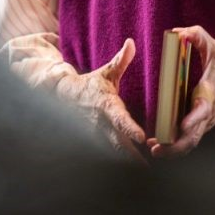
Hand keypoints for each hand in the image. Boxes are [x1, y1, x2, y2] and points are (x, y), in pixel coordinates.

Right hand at [54, 38, 146, 162]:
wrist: (66, 96)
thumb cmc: (92, 84)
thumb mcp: (106, 72)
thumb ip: (121, 60)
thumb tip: (131, 42)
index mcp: (107, 105)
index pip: (120, 118)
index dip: (130, 128)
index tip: (142, 138)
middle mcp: (101, 123)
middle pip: (118, 143)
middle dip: (133, 157)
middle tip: (148, 167)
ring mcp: (97, 135)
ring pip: (114, 153)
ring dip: (128, 162)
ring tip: (145, 172)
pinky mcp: (95, 141)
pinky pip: (109, 154)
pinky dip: (120, 162)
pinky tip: (133, 169)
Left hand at [147, 25, 214, 157]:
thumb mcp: (213, 47)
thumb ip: (196, 35)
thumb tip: (178, 32)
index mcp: (208, 95)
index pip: (202, 111)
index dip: (193, 120)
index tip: (181, 126)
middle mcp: (207, 113)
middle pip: (194, 137)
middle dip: (176, 146)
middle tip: (156, 148)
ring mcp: (205, 122)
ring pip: (192, 142)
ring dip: (174, 150)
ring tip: (155, 151)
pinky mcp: (202, 126)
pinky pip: (191, 140)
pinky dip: (177, 147)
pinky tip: (161, 147)